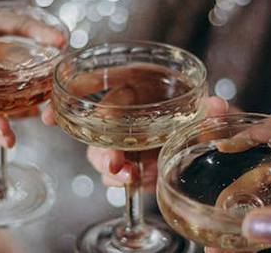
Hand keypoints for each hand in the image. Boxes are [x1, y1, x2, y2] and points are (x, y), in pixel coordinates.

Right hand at [43, 96, 228, 190]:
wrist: (211, 137)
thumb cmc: (206, 113)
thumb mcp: (210, 111)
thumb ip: (210, 111)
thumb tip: (216, 105)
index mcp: (139, 88)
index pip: (105, 94)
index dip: (75, 102)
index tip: (53, 114)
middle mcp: (128, 113)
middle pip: (99, 131)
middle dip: (101, 150)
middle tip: (116, 164)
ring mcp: (129, 139)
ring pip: (104, 154)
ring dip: (111, 169)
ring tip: (129, 177)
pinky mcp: (133, 161)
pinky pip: (119, 172)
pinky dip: (121, 180)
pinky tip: (132, 182)